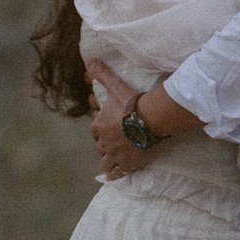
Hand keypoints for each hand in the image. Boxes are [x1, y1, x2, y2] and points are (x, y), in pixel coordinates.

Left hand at [89, 63, 150, 178]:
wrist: (150, 119)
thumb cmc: (131, 103)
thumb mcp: (115, 86)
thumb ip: (101, 74)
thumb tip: (89, 60)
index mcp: (99, 126)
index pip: (94, 130)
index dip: (99, 128)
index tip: (106, 127)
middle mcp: (104, 142)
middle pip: (101, 146)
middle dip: (105, 144)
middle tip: (114, 141)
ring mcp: (115, 155)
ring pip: (107, 161)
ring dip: (108, 160)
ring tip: (112, 160)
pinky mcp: (127, 164)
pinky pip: (118, 173)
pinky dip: (114, 175)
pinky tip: (112, 178)